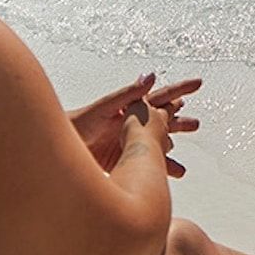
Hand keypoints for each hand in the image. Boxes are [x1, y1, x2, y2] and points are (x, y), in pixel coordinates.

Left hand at [75, 72, 201, 176]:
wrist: (55, 151)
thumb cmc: (75, 124)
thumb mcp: (103, 108)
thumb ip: (128, 94)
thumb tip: (151, 76)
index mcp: (130, 107)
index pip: (160, 96)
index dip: (180, 90)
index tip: (199, 83)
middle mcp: (131, 123)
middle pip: (161, 122)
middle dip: (178, 123)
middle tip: (195, 125)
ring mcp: (127, 142)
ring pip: (156, 145)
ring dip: (168, 152)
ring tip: (182, 166)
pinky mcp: (121, 159)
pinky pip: (144, 164)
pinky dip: (156, 170)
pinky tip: (166, 179)